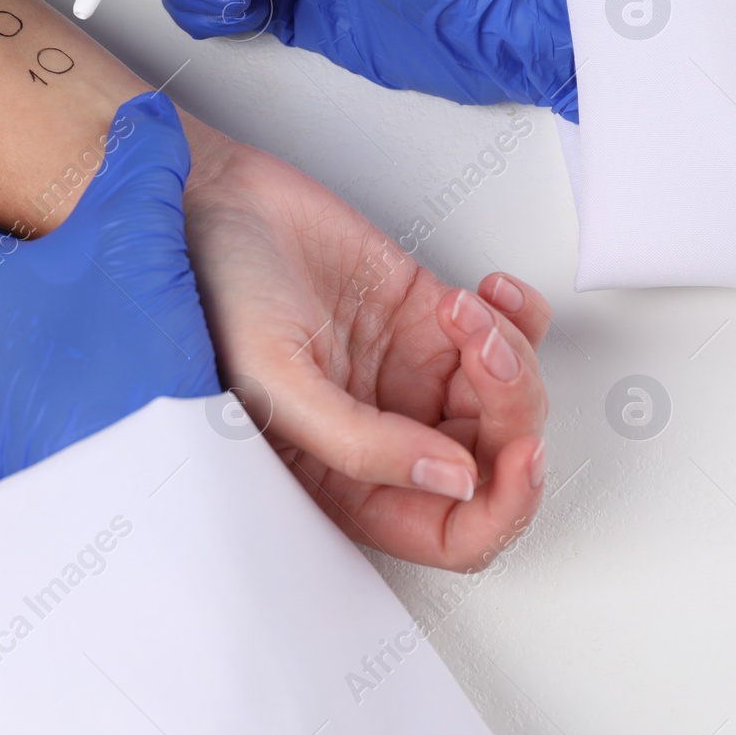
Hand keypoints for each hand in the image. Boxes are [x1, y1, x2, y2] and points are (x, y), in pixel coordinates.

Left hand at [0, 93, 219, 481]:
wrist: (133, 499)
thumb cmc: (110, 373)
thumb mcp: (135, 237)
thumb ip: (140, 163)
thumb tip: (144, 122)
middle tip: (37, 233)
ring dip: (21, 316)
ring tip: (86, 300)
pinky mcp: (12, 453)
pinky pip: (16, 394)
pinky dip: (47, 371)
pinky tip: (108, 365)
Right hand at [181, 134, 549, 569]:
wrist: (217, 203)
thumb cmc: (216, 291)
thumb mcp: (276, 382)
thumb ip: (364, 445)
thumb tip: (458, 482)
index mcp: (343, 479)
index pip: (448, 531)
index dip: (500, 508)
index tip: (518, 457)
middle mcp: (385, 435)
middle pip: (494, 461)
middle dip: (511, 411)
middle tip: (484, 356)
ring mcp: (413, 377)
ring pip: (509, 397)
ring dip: (509, 353)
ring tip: (464, 309)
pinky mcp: (431, 320)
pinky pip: (510, 337)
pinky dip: (519, 317)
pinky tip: (486, 294)